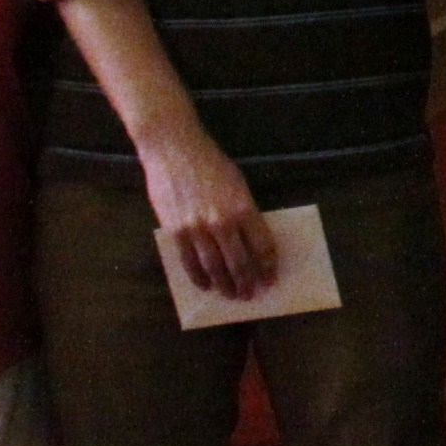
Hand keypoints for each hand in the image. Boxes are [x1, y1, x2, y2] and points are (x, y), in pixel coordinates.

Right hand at [143, 128, 279, 299]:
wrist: (174, 149)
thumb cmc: (210, 164)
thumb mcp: (237, 184)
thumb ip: (244, 212)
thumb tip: (250, 242)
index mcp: (244, 208)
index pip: (262, 246)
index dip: (268, 266)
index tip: (270, 278)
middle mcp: (222, 222)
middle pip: (240, 262)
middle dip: (248, 282)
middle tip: (251, 295)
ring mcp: (197, 229)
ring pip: (215, 268)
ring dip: (226, 286)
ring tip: (232, 295)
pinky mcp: (176, 231)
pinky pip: (189, 263)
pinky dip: (199, 277)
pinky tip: (206, 285)